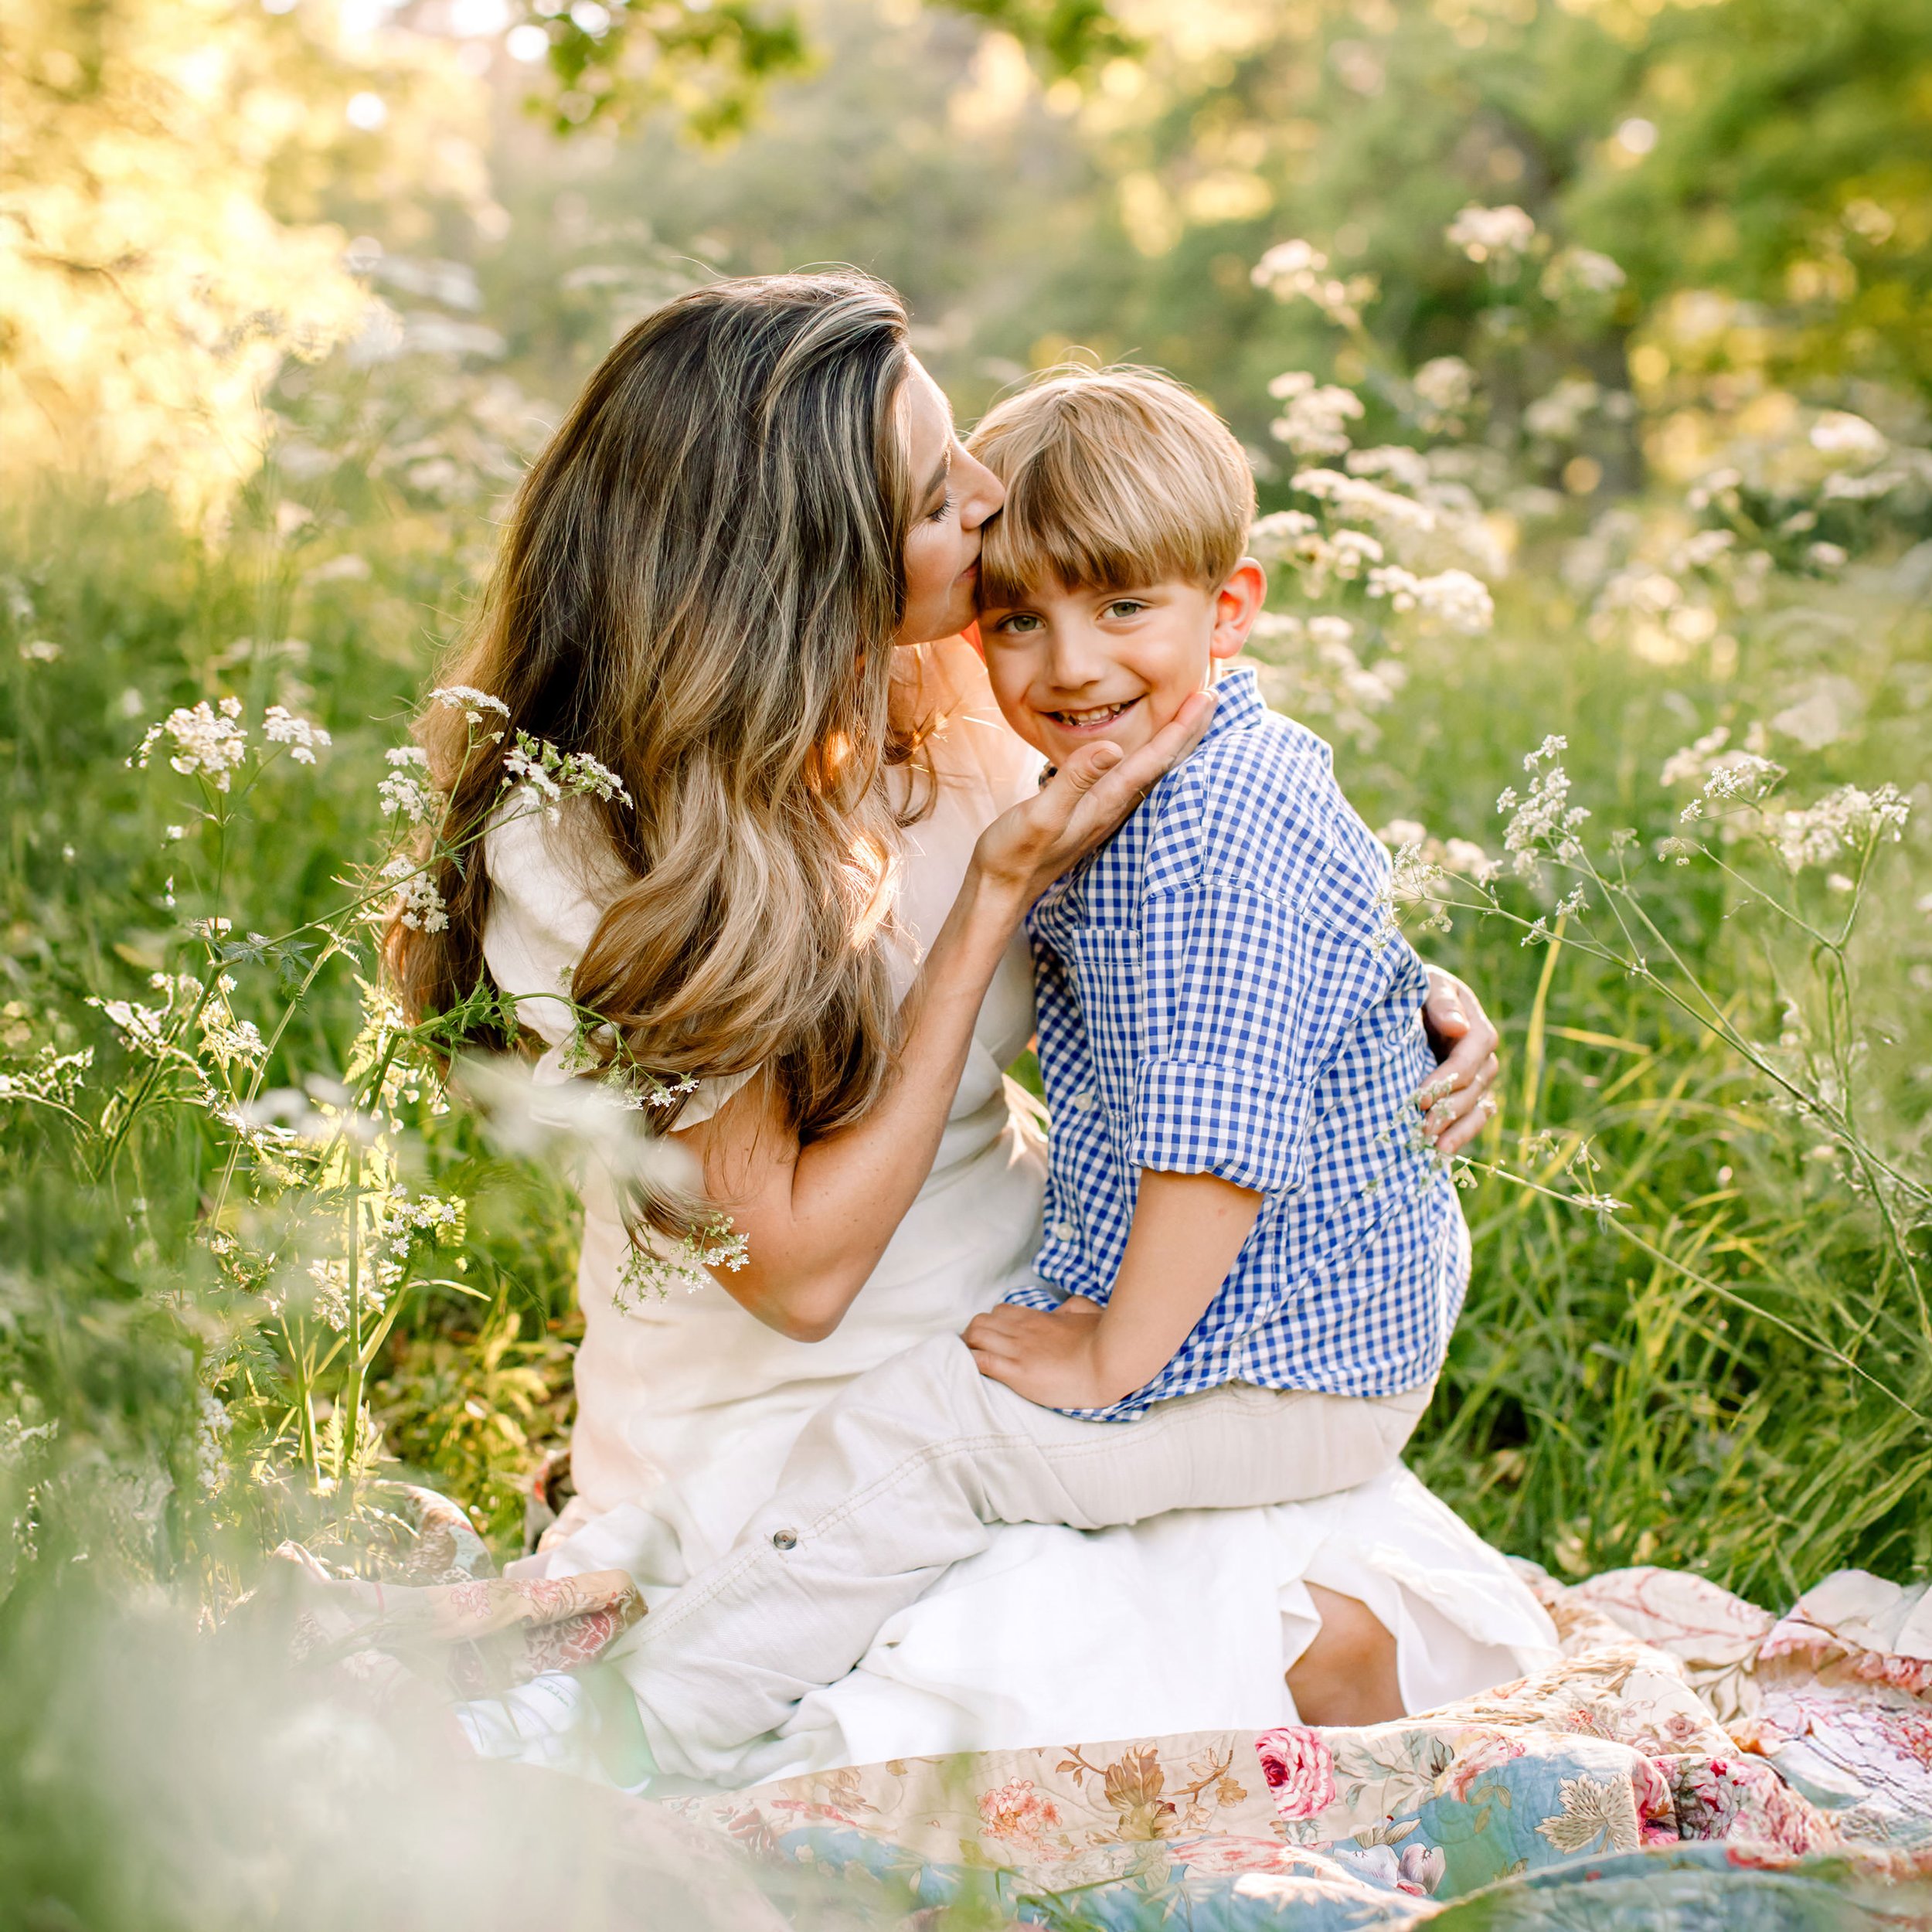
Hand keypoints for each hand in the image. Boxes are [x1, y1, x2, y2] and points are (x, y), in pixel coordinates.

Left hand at [962, 1296, 1112, 1409]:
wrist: (1110, 1362)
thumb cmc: (1104, 1340)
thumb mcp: (1087, 1314)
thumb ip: (1072, 1307)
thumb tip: (1063, 1309)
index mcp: (1037, 1318)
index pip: (999, 1313)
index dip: (990, 1326)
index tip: (990, 1341)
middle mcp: (1022, 1331)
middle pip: (979, 1322)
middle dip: (971, 1337)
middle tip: (975, 1354)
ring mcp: (1018, 1350)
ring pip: (974, 1337)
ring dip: (968, 1349)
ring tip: (971, 1365)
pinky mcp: (1018, 1372)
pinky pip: (981, 1362)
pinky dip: (971, 1365)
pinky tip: (973, 1374)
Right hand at [970, 691, 1216, 912]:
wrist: (999, 891)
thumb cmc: (1013, 855)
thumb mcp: (1039, 815)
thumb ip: (1074, 780)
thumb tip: (1113, 747)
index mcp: (1105, 803)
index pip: (1154, 760)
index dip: (1181, 727)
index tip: (1206, 697)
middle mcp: (1112, 809)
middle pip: (1163, 765)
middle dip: (1189, 731)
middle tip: (1215, 697)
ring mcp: (1103, 815)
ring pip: (1151, 773)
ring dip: (1174, 745)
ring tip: (1192, 720)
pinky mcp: (1091, 817)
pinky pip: (1132, 782)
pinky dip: (1149, 760)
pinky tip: (1148, 756)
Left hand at [1416, 965, 1500, 1156]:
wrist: (1406, 1005)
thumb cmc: (1415, 991)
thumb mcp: (1427, 985)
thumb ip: (1441, 1002)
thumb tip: (1457, 1028)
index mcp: (1475, 1027)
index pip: (1471, 1055)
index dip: (1448, 1078)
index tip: (1419, 1096)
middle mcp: (1482, 1057)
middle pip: (1475, 1087)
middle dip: (1449, 1109)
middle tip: (1423, 1129)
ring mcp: (1476, 1079)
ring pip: (1477, 1108)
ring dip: (1458, 1129)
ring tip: (1437, 1148)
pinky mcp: (1465, 1096)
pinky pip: (1470, 1119)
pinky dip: (1459, 1136)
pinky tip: (1441, 1154)